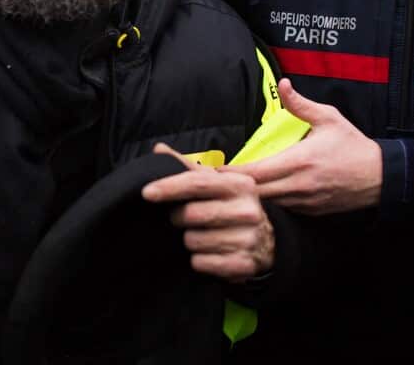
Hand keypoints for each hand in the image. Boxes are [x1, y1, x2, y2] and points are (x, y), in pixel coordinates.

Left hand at [142, 143, 273, 281]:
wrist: (267, 241)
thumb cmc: (231, 207)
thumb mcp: (218, 184)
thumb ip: (188, 168)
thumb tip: (159, 149)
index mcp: (239, 185)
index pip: (197, 183)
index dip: (169, 187)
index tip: (146, 192)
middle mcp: (247, 210)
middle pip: (191, 215)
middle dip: (178, 218)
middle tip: (185, 219)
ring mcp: (248, 238)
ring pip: (193, 241)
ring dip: (190, 240)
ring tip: (203, 235)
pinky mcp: (243, 264)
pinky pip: (201, 263)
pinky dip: (198, 260)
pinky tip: (210, 253)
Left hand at [224, 79, 380, 214]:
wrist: (381, 178)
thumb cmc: (353, 147)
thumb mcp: (329, 119)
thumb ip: (301, 105)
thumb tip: (284, 84)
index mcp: (299, 160)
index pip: (255, 172)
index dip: (231, 173)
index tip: (212, 169)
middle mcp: (298, 185)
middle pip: (255, 193)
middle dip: (233, 188)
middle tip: (213, 182)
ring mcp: (304, 202)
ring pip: (266, 205)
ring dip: (249, 198)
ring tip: (230, 190)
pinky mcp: (309, 212)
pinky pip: (281, 211)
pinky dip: (267, 205)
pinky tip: (258, 198)